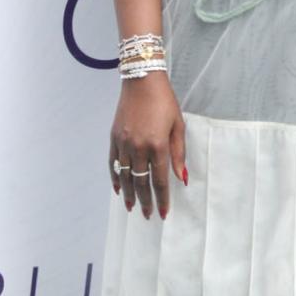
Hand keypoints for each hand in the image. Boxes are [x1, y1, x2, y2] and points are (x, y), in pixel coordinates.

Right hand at [109, 72, 187, 219]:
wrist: (142, 80)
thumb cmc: (164, 100)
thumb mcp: (178, 124)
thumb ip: (179, 153)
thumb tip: (182, 178)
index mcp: (158, 144)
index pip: (160, 179)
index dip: (162, 198)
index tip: (164, 213)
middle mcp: (138, 147)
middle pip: (141, 182)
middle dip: (146, 201)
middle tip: (148, 215)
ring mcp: (123, 143)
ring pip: (126, 176)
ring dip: (129, 194)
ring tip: (132, 207)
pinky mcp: (114, 137)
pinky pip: (113, 163)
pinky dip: (115, 178)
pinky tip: (118, 189)